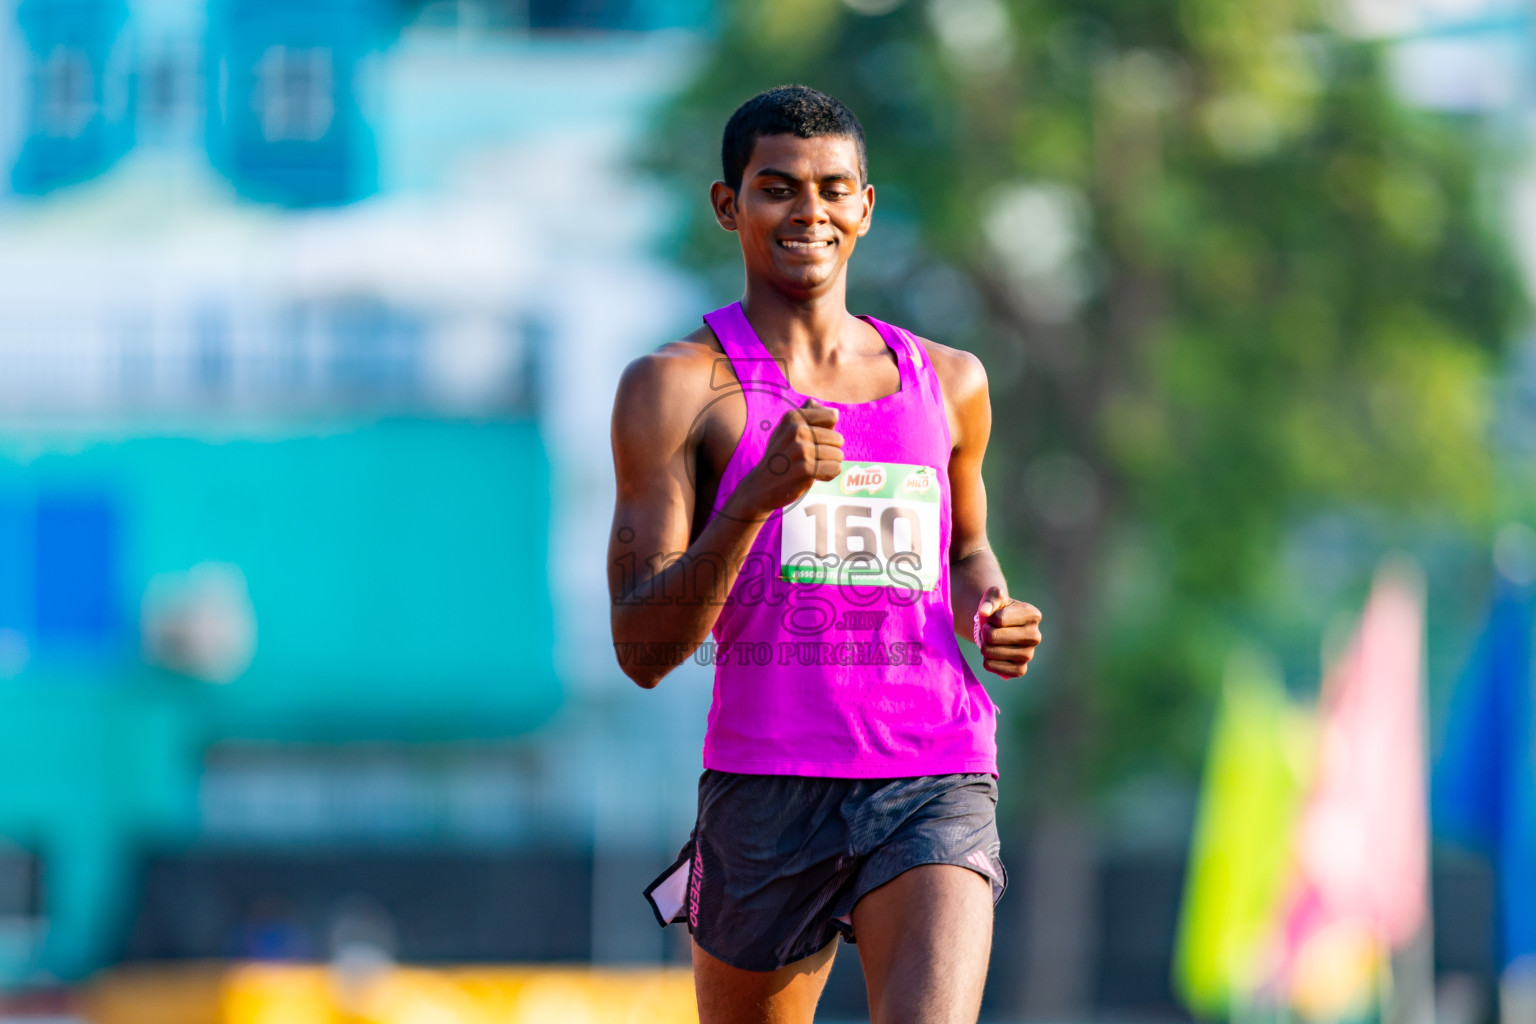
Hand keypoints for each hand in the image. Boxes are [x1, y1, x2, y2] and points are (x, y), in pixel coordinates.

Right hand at [727, 398, 842, 519]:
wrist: (761, 485)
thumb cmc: (780, 455)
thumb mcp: (786, 429)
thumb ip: (809, 415)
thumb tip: (836, 412)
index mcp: (793, 417)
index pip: (832, 416)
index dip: (828, 431)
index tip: (814, 440)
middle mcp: (796, 430)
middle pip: (838, 438)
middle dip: (830, 451)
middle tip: (810, 458)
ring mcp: (801, 449)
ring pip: (838, 455)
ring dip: (829, 464)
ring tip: (811, 467)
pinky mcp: (806, 468)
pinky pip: (835, 469)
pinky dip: (828, 475)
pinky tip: (813, 477)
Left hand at [975, 586, 1041, 678]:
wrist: (998, 628)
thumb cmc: (997, 610)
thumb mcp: (994, 596)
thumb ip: (989, 599)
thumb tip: (984, 612)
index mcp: (1033, 615)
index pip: (999, 619)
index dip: (989, 618)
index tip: (995, 618)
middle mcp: (1035, 636)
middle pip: (992, 637)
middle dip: (985, 632)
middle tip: (990, 631)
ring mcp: (1029, 654)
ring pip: (991, 653)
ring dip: (984, 647)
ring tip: (992, 642)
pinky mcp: (1021, 670)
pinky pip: (996, 669)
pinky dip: (988, 662)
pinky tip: (992, 655)